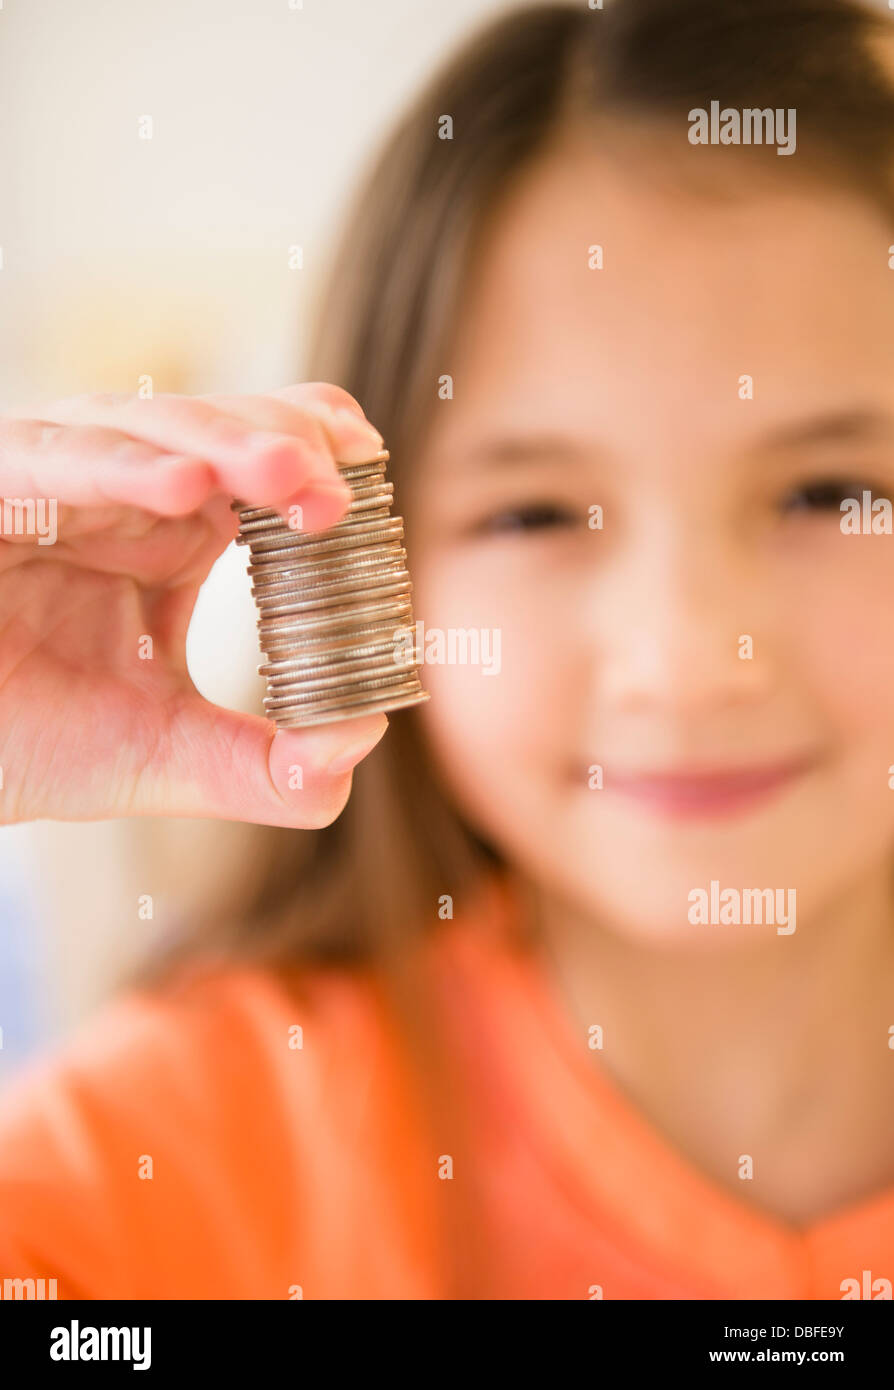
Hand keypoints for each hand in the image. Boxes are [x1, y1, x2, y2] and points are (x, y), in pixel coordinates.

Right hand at [0, 382, 390, 826]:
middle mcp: (115, 491)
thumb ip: (265, 767)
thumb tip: (358, 748)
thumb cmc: (30, 738)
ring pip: (138, 429)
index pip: (258, 466)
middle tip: (341, 489)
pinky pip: (47, 460)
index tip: (373, 482)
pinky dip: (117, 468)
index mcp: (170, 531)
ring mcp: (48, 482)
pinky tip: (186, 485)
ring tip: (287, 473)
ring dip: (218, 443)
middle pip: (212, 429)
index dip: (318, 458)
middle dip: (283, 443)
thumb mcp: (164, 756)